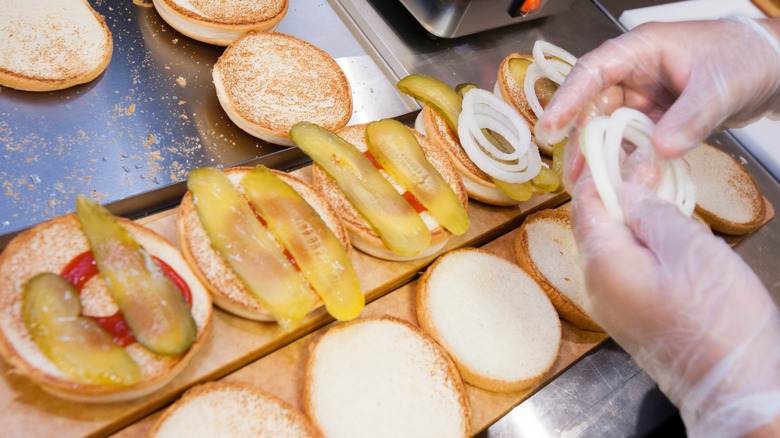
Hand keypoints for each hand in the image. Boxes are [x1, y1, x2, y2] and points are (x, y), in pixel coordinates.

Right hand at [535, 17, 779, 189]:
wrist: (773, 68)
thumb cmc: (745, 57)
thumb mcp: (719, 87)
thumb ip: (690, 118)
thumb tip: (660, 149)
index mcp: (642, 49)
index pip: (593, 71)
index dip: (568, 98)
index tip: (551, 127)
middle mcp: (636, 72)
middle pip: (593, 104)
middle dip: (581, 138)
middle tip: (574, 171)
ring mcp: (644, 96)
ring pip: (609, 126)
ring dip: (600, 154)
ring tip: (591, 182)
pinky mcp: (655, 117)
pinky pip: (631, 140)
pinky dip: (625, 159)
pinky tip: (620, 179)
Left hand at [571, 170, 779, 436]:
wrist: (735, 386)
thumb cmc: (718, 322)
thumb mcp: (688, 248)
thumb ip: (650, 211)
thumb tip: (624, 187)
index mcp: (602, 264)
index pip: (583, 204)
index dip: (596, 169)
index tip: (612, 143)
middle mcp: (596, 286)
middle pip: (595, 223)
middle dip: (617, 189)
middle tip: (648, 163)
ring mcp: (612, 304)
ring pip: (612, 244)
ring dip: (633, 214)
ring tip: (662, 188)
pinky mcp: (632, 314)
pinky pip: (626, 267)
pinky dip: (641, 241)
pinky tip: (666, 229)